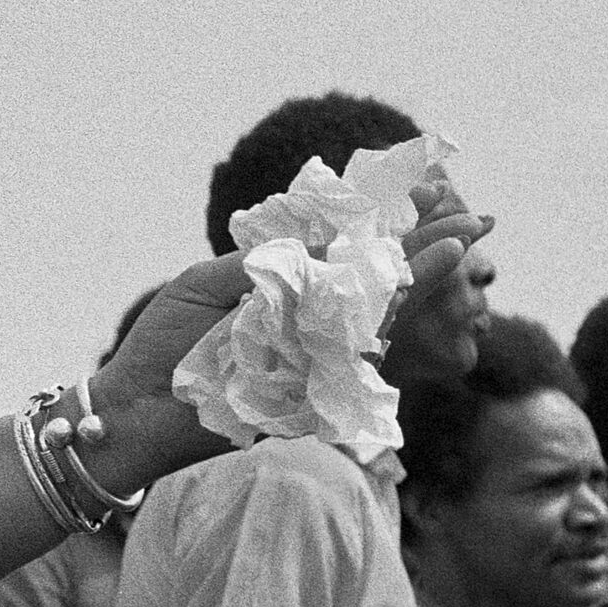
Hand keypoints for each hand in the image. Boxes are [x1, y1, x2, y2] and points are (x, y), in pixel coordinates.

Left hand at [84, 179, 491, 492]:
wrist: (129, 406)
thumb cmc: (163, 343)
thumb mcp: (208, 283)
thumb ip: (266, 264)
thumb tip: (327, 243)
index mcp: (287, 296)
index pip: (348, 260)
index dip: (390, 233)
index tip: (433, 200)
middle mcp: (307, 329)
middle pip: (378, 288)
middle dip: (426, 254)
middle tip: (478, 223)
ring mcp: (311, 363)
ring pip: (373, 319)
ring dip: (416, 281)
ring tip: (456, 244)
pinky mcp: (303, 399)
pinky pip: (344, 361)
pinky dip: (369, 328)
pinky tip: (400, 293)